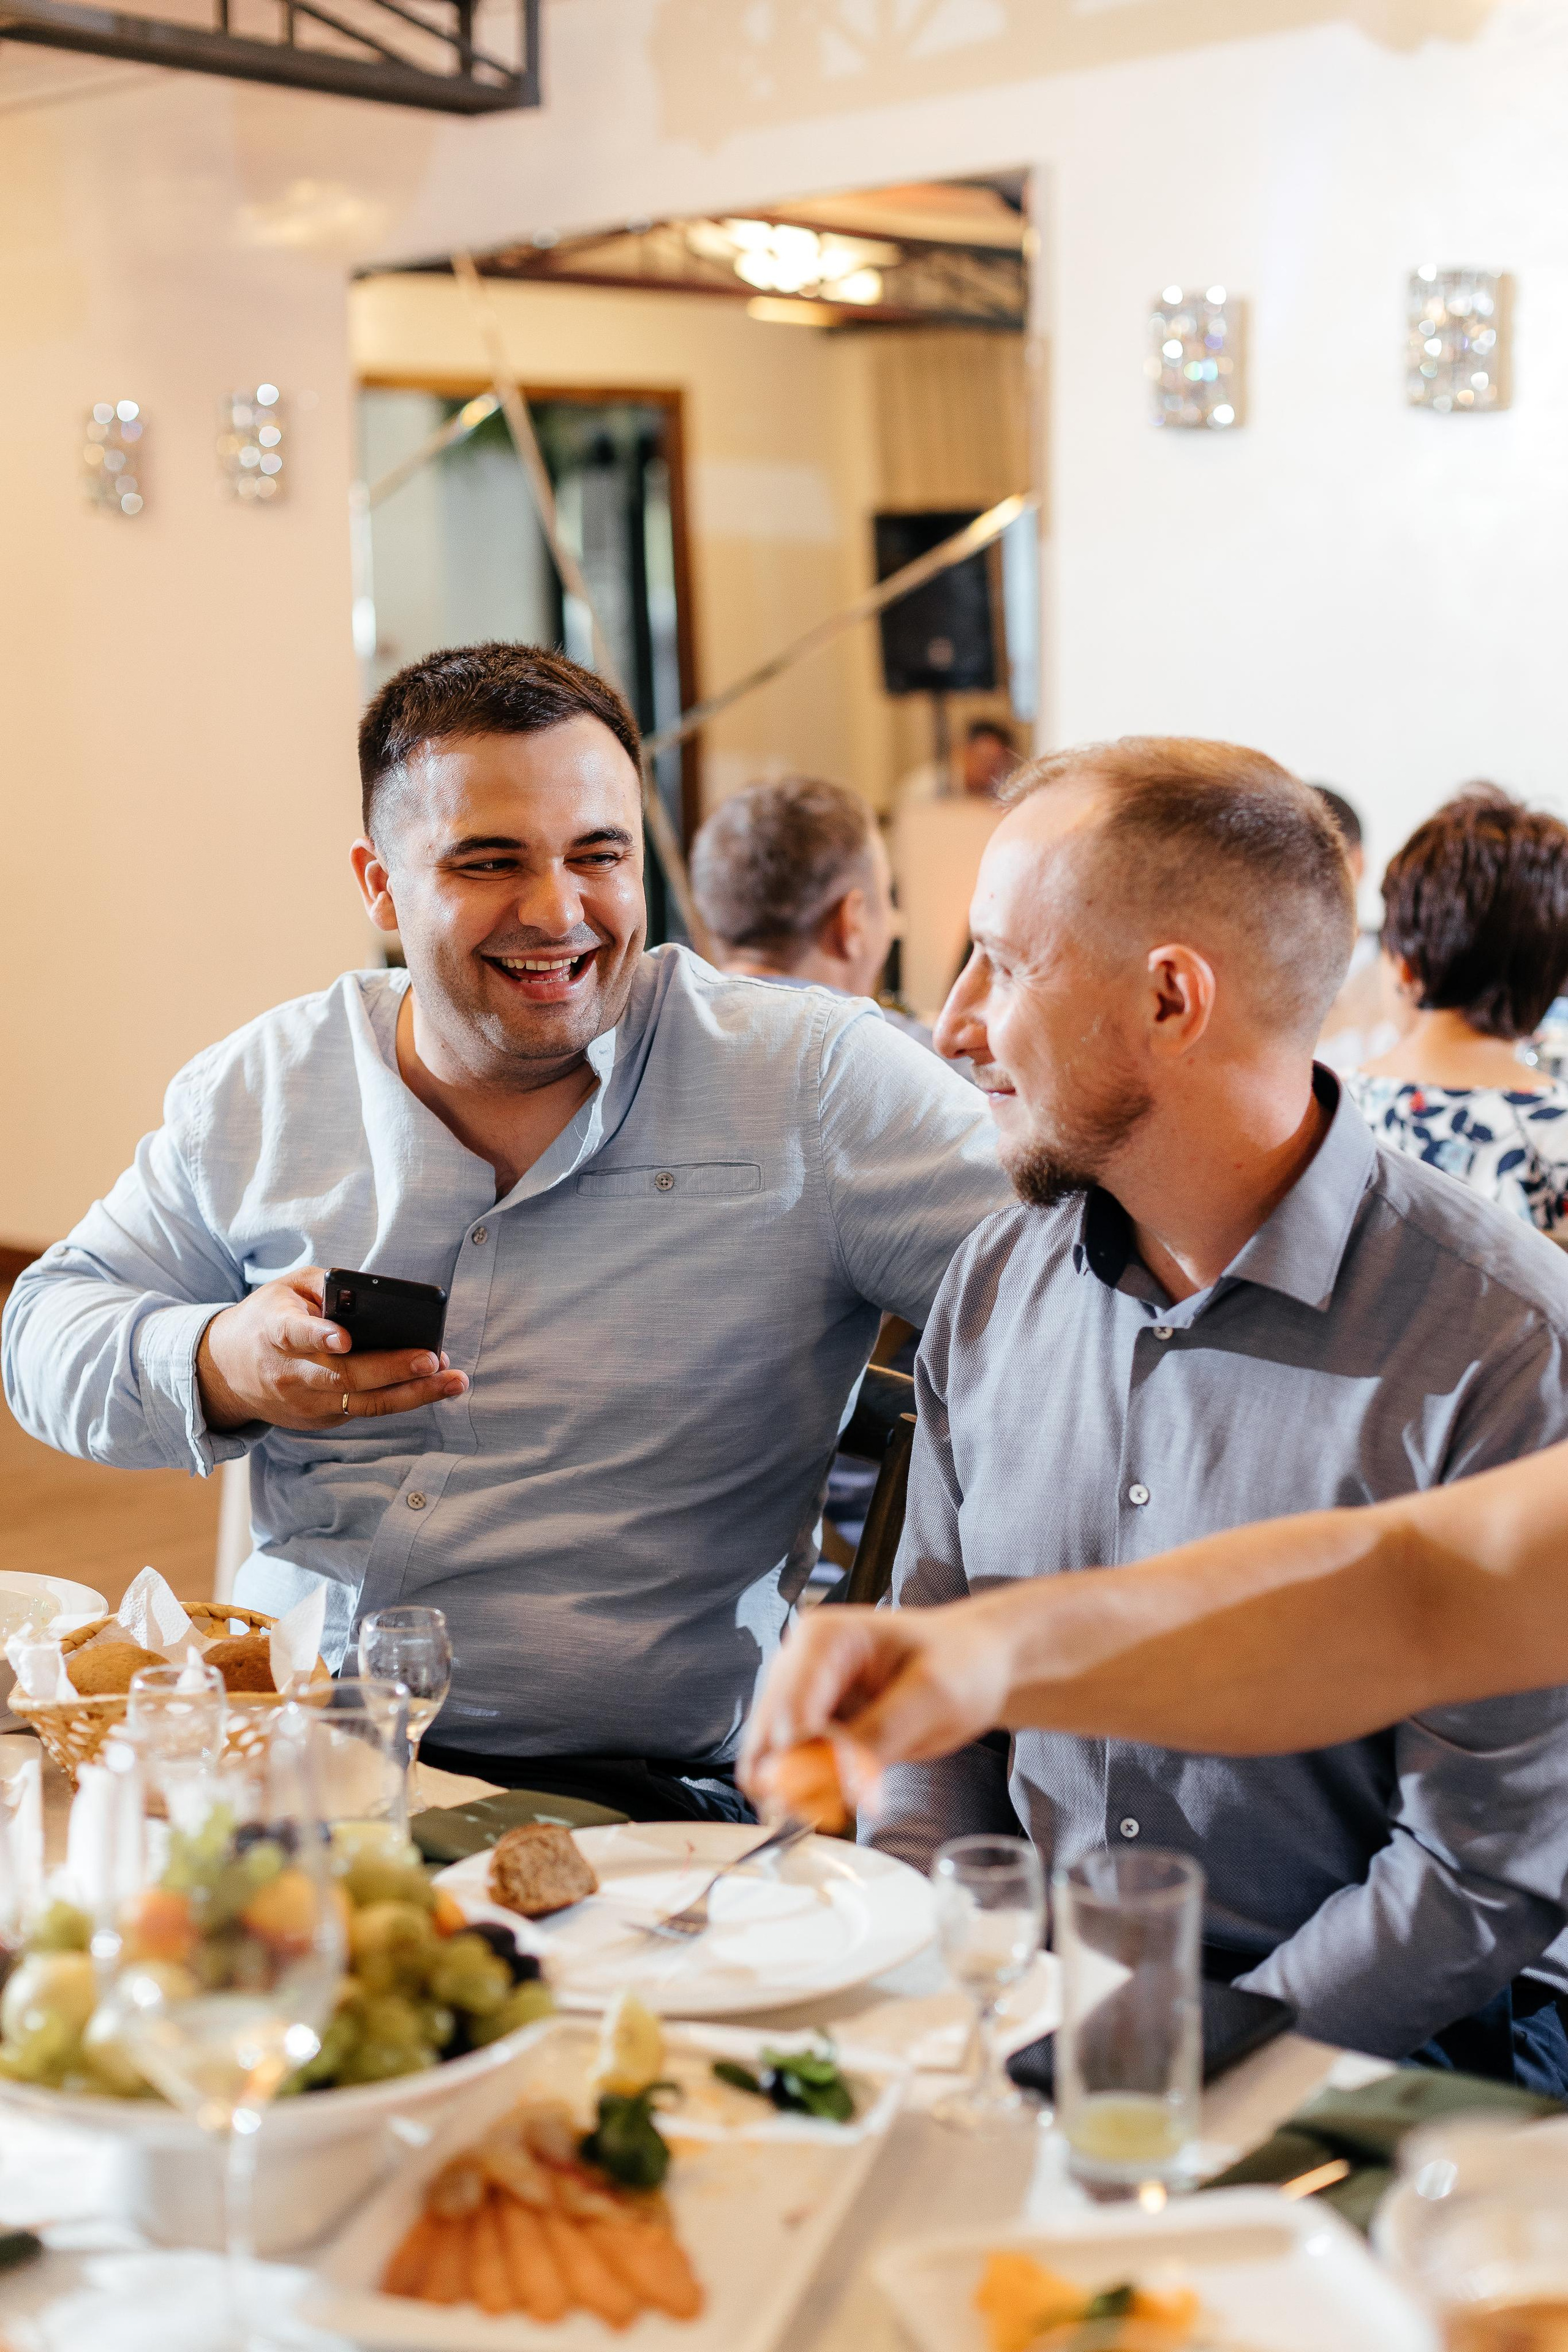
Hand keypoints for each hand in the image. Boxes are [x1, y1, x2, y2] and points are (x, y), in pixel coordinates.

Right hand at [195, 1267, 468, 1433]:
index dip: (320, 1337)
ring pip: (363, 1402)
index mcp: (275, 1331)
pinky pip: (366, 1410)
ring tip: (453, 1381)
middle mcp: (290, 1373)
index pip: (295, 1335)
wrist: (227, 1371)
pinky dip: (403, 1397)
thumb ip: (325, 1285)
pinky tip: (435, 1385)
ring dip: (413, 1394)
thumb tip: (371, 1292)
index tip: (345, 1339)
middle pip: (344, 1376)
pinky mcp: (321, 1419)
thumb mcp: (287, 1288)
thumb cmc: (270, 1317)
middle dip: (391, 1368)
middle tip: (432, 1359)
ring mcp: (306, 1402)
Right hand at [737, 1600, 1015, 1800]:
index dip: (803, 1763)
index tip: (839, 1793)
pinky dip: (807, 1792)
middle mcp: (798, 1664)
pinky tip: (838, 1799)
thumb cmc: (960, 1663)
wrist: (976, 1666)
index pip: (787, 1712)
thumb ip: (879, 1735)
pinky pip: (789, 1769)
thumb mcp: (932, 1695)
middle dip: (795, 1781)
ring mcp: (801, 1696)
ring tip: (843, 1803)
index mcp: (821, 1639)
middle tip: (836, 1808)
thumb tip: (833, 1783)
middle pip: (768, 1737)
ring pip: (769, 1759)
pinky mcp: (811, 1727)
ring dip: (798, 1791)